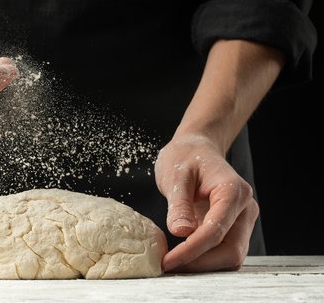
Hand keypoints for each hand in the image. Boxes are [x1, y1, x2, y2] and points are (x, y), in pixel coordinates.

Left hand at [154, 134, 258, 272]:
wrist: (196, 148)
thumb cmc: (185, 156)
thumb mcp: (176, 175)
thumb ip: (179, 204)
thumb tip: (182, 233)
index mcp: (233, 191)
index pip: (216, 231)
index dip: (192, 250)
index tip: (169, 261)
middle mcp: (245, 208)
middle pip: (231, 250)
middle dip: (200, 263)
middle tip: (168, 265)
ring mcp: (242, 220)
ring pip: (230, 255)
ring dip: (203, 264)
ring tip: (173, 262)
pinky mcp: (234, 227)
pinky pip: (224, 250)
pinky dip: (205, 258)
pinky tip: (183, 256)